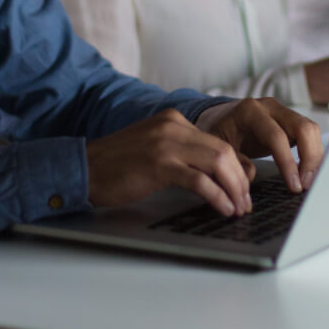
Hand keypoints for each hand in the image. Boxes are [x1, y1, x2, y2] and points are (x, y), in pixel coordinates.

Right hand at [85, 108, 254, 216]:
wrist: (83, 168)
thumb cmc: (117, 165)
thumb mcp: (154, 147)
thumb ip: (180, 152)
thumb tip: (212, 174)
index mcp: (174, 120)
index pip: (218, 142)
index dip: (236, 168)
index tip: (241, 189)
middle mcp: (173, 126)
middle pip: (224, 151)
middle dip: (240, 180)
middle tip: (245, 202)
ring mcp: (166, 144)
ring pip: (219, 163)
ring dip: (234, 189)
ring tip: (238, 208)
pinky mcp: (159, 164)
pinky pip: (200, 181)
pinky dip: (218, 197)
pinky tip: (223, 209)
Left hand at [195, 97, 323, 192]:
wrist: (218, 118)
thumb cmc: (217, 132)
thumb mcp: (218, 148)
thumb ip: (234, 161)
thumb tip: (251, 176)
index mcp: (250, 112)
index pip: (277, 136)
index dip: (288, 162)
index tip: (294, 185)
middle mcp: (270, 107)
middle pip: (303, 128)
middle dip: (310, 158)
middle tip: (305, 184)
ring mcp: (283, 112)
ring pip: (311, 130)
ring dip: (315, 156)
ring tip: (307, 180)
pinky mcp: (290, 121)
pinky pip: (309, 134)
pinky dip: (313, 152)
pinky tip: (308, 170)